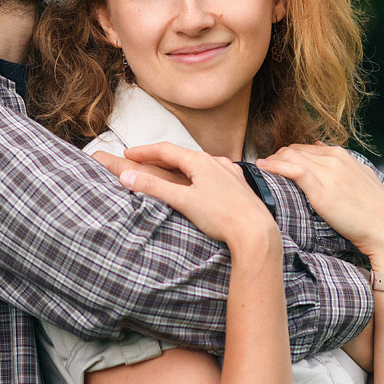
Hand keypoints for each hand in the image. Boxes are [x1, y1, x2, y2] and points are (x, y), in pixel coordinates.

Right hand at [115, 142, 277, 249]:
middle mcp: (215, 161)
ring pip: (197, 163)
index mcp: (199, 161)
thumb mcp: (182, 200)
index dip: (144, 151)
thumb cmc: (222, 217)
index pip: (164, 150)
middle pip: (180, 154)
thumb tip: (126, 176)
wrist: (257, 233)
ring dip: (178, 165)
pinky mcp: (238, 185)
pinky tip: (199, 181)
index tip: (128, 153)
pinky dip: (196, 174)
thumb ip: (153, 187)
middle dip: (158, 157)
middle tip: (140, 161)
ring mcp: (229, 172)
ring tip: (166, 171)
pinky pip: (212, 173)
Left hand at [257, 144, 383, 271]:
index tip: (275, 164)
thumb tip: (318, 149)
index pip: (303, 147)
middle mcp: (333, 159)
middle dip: (276, 157)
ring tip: (260, 169)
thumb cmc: (373, 210)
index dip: (286, 155)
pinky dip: (274, 166)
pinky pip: (292, 169)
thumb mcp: (359, 178)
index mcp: (341, 155)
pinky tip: (262, 167)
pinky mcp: (321, 190)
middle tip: (265, 168)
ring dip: (272, 160)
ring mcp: (327, 173)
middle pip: (293, 149)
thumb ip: (339, 164)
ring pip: (289, 156)